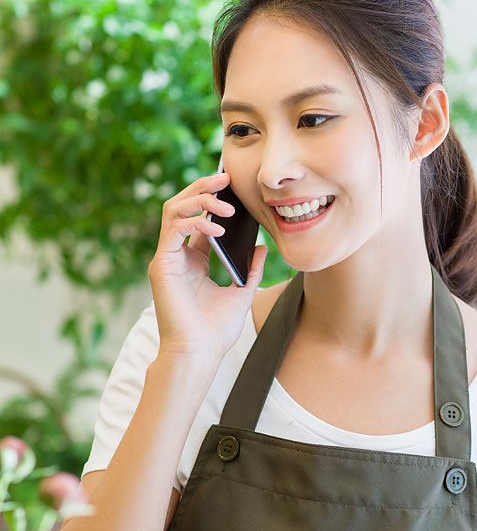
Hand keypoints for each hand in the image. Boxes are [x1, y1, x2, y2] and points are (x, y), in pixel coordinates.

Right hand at [148, 170, 267, 362]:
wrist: (199, 353)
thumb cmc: (216, 331)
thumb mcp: (241, 293)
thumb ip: (250, 270)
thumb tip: (262, 247)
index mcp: (194, 260)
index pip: (199, 218)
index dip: (213, 198)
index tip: (233, 185)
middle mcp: (177, 255)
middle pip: (183, 206)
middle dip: (202, 188)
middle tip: (225, 177)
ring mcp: (167, 258)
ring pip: (174, 210)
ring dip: (199, 199)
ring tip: (224, 202)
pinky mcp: (161, 264)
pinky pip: (174, 229)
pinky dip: (194, 222)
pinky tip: (217, 228)